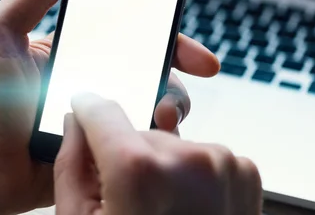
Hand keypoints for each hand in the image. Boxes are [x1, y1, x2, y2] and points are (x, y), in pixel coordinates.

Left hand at [0, 0, 219, 213]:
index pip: (130, 31)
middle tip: (205, 66)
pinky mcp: (104, 147)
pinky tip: (152, 137)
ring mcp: (104, 114)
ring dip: (172, 100)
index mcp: (79, 49)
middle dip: (184, 62)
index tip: (187, 29)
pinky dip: (155, 136)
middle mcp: (97, 79)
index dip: (165, 28)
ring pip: (157, 102)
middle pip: (156, 65)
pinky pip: (141, 139)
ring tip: (161, 111)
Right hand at [55, 93, 262, 214]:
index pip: (101, 109)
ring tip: (162, 212)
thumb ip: (70, 165)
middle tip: (129, 201)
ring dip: (161, 168)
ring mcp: (221, 164)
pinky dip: (189, 176)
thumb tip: (74, 125)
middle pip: (136, 134)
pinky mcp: (243, 172)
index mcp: (139, 171)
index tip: (83, 110)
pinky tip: (185, 210)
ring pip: (170, 145)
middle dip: (126, 157)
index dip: (86, 109)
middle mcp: (187, 159)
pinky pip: (200, 156)